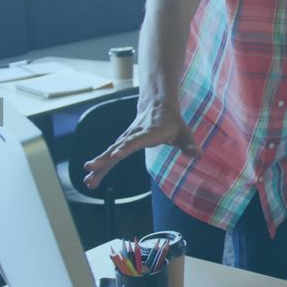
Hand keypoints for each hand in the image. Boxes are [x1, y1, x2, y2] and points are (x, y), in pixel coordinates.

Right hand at [82, 100, 197, 189]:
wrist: (157, 104)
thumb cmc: (172, 121)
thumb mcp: (184, 131)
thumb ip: (189, 144)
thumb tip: (198, 154)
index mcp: (149, 133)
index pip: (136, 141)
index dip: (127, 147)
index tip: (116, 155)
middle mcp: (134, 135)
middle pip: (117, 148)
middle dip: (104, 159)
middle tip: (90, 169)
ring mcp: (126, 139)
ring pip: (110, 153)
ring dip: (99, 166)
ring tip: (88, 182)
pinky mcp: (121, 143)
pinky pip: (109, 156)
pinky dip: (100, 167)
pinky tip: (91, 181)